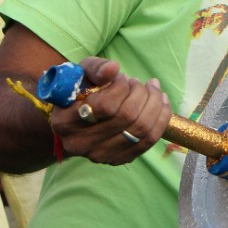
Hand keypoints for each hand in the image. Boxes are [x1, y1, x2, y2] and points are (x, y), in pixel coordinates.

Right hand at [49, 57, 171, 165]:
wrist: (75, 123)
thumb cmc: (78, 92)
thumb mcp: (81, 74)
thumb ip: (95, 68)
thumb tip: (113, 68)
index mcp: (66, 121)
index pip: (105, 106)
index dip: (121, 87)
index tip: (122, 76)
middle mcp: (81, 143)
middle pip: (127, 117)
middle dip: (141, 93)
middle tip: (138, 82)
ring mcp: (100, 155)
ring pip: (142, 130)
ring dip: (155, 103)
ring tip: (152, 89)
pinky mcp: (118, 159)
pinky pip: (149, 141)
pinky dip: (161, 119)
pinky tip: (162, 102)